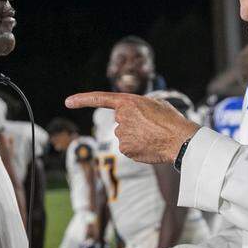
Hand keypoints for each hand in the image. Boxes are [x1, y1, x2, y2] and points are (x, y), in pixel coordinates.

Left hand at [65, 92, 199, 163]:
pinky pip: (128, 149)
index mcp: (128, 102)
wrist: (180, 139)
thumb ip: (139, 107)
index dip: (82, 100)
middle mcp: (121, 117)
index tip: (67, 102)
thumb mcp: (156, 104)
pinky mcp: (125, 149)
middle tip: (151, 128)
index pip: (100, 99)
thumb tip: (135, 117)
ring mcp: (122, 134)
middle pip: (121, 123)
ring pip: (124, 136)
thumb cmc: (172, 120)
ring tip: (153, 137)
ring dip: (136, 138)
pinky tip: (149, 147)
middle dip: (132, 125)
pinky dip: (137, 149)